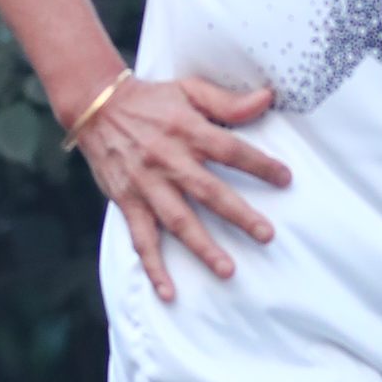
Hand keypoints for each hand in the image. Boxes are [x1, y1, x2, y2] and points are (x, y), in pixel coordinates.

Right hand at [70, 72, 289, 300]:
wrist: (96, 106)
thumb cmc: (151, 99)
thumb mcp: (190, 89)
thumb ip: (228, 101)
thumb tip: (267, 98)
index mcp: (188, 130)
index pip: (230, 149)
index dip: (259, 164)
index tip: (285, 179)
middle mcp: (168, 159)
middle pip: (208, 190)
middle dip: (238, 214)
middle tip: (265, 234)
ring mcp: (147, 184)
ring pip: (177, 220)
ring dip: (202, 246)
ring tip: (226, 270)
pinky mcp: (127, 201)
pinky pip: (142, 238)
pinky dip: (153, 266)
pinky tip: (168, 292)